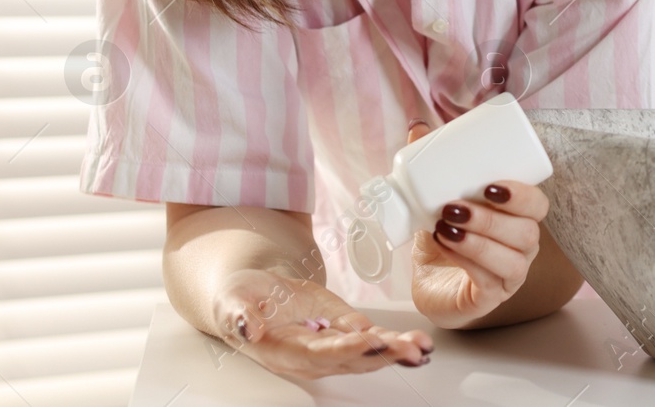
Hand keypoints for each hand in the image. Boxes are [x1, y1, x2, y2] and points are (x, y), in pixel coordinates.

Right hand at [210, 267, 432, 378]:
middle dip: (382, 355)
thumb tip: (247, 328)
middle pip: (352, 360)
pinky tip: (420, 343)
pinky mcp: (345, 331)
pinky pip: (374, 340)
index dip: (344, 350)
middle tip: (410, 349)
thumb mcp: (232, 301)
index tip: (367, 342)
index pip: (319, 354)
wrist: (253, 293)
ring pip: (368, 354)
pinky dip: (397, 342)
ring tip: (421, 347)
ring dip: (396, 351)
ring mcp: (332, 347)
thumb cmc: (240, 299)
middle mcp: (313, 356)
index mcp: (285, 351)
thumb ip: (239, 315)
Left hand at [405, 120, 548, 328]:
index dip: (522, 195)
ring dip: (477, 240)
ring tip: (445, 226)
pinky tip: (445, 245)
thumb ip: (432, 166)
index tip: (490, 185)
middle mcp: (522, 248)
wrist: (431, 285)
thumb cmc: (445, 239)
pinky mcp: (490, 298)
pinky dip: (465, 260)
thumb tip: (418, 128)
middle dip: (492, 218)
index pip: (538, 205)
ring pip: (512, 259)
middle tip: (455, 206)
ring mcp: (509, 277)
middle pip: (528, 232)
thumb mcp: (437, 201)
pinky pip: (489, 281)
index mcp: (518, 219)